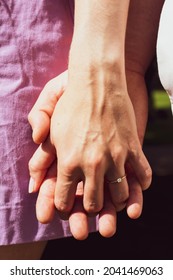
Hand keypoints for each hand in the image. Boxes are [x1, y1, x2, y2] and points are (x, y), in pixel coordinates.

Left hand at [28, 69, 150, 215]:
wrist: (97, 82)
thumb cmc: (70, 104)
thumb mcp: (50, 130)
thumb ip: (41, 159)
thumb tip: (33, 185)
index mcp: (68, 162)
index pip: (64, 200)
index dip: (64, 207)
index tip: (66, 205)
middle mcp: (92, 164)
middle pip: (93, 204)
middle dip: (88, 208)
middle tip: (89, 203)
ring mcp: (115, 157)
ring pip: (119, 196)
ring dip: (114, 201)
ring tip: (110, 195)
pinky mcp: (132, 148)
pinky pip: (143, 176)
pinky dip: (140, 185)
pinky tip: (134, 183)